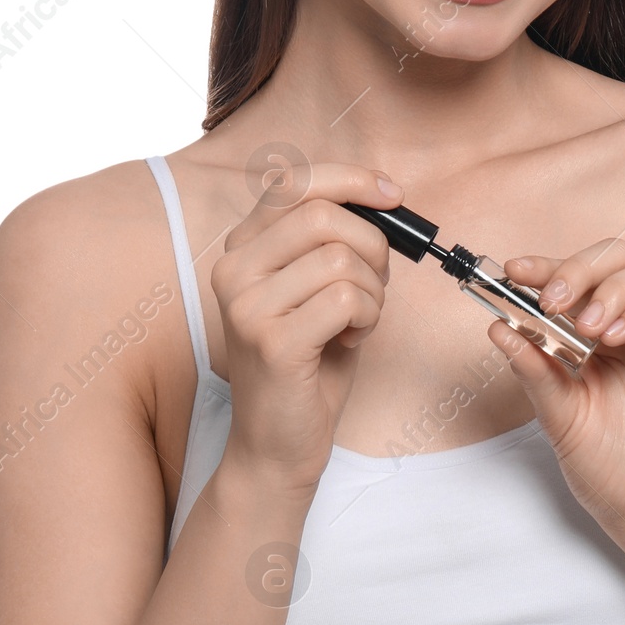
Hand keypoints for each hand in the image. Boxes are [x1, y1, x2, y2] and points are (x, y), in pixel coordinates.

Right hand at [208, 163, 397, 498]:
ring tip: (359, 321)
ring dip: (373, 291)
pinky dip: (368, 317)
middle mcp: (234, 271)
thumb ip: (330, 239)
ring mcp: (248, 307)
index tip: (390, 194)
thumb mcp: (314, 286)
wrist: (276, 445)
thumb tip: (380, 194)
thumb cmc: (307, 361)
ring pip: (341, 259)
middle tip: (376, 282)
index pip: (293, 182)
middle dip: (372, 244)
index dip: (350, 179)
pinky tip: (351, 340)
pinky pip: (347, 299)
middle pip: (323, 216)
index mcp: (242, 249)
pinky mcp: (273, 343)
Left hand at [489, 241, 624, 563]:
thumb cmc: (611, 469)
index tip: (514, 272)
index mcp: (602, 335)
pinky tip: (613, 337)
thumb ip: (535, 370)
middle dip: (579, 268)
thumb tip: (500, 327)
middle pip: (619, 259)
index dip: (547, 266)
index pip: (580, 278)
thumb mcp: (558, 416)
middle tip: (550, 298)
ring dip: (612, 287)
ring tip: (584, 326)